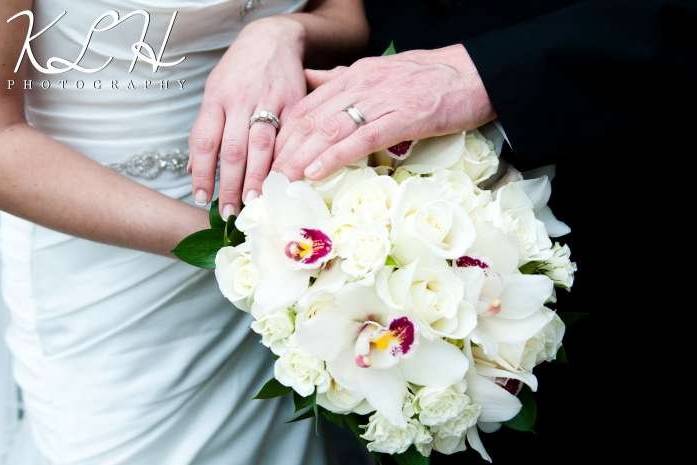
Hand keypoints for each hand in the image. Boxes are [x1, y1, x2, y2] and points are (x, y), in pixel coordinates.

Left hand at [189, 17, 306, 219]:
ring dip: (256, 177)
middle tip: (230, 211)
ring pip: (260, 146)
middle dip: (230, 185)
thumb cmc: (239, 71)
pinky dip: (282, 161)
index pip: (204, 141)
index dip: (202, 173)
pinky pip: (287, 137)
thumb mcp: (214, 92)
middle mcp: (240, 101)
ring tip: (254, 201)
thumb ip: (206, 129)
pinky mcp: (293, 104)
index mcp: (216, 99)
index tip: (202, 197)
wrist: (272, 40)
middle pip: (232, 150)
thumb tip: (193, 169)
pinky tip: (280, 180)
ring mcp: (268, 102)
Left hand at [272, 45, 495, 180]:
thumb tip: (311, 83)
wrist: (475, 74)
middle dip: (284, 152)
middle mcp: (360, 84)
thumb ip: (344, 81)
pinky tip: (316, 172)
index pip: (306, 107)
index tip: (268, 162)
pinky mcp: (403, 117)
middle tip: (267, 181)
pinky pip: (361, 138)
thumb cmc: (430, 79)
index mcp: (353, 76)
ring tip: (282, 182)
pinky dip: (335, 156)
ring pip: (329, 130)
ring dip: (301, 159)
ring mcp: (381, 100)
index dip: (283, 137)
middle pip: (310, 120)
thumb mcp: (380, 74)